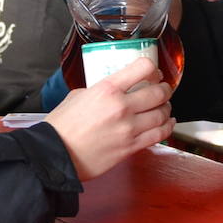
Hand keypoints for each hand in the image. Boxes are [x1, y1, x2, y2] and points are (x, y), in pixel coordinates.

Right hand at [44, 57, 174, 180]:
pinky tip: (167, 122)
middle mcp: (121, 107)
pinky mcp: (131, 147)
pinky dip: (167, 126)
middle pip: (158, 92)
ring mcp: (128, 128)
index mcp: (107, 89)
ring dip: (166, 108)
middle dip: (164, 89)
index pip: (143, 68)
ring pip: (162, 113)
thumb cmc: (61, 127)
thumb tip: (109, 91)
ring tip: (164, 106)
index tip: (153, 72)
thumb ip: (98, 90)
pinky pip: (159, 134)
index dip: (152, 68)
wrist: (55, 154)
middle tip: (162, 89)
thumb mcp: (77, 96)